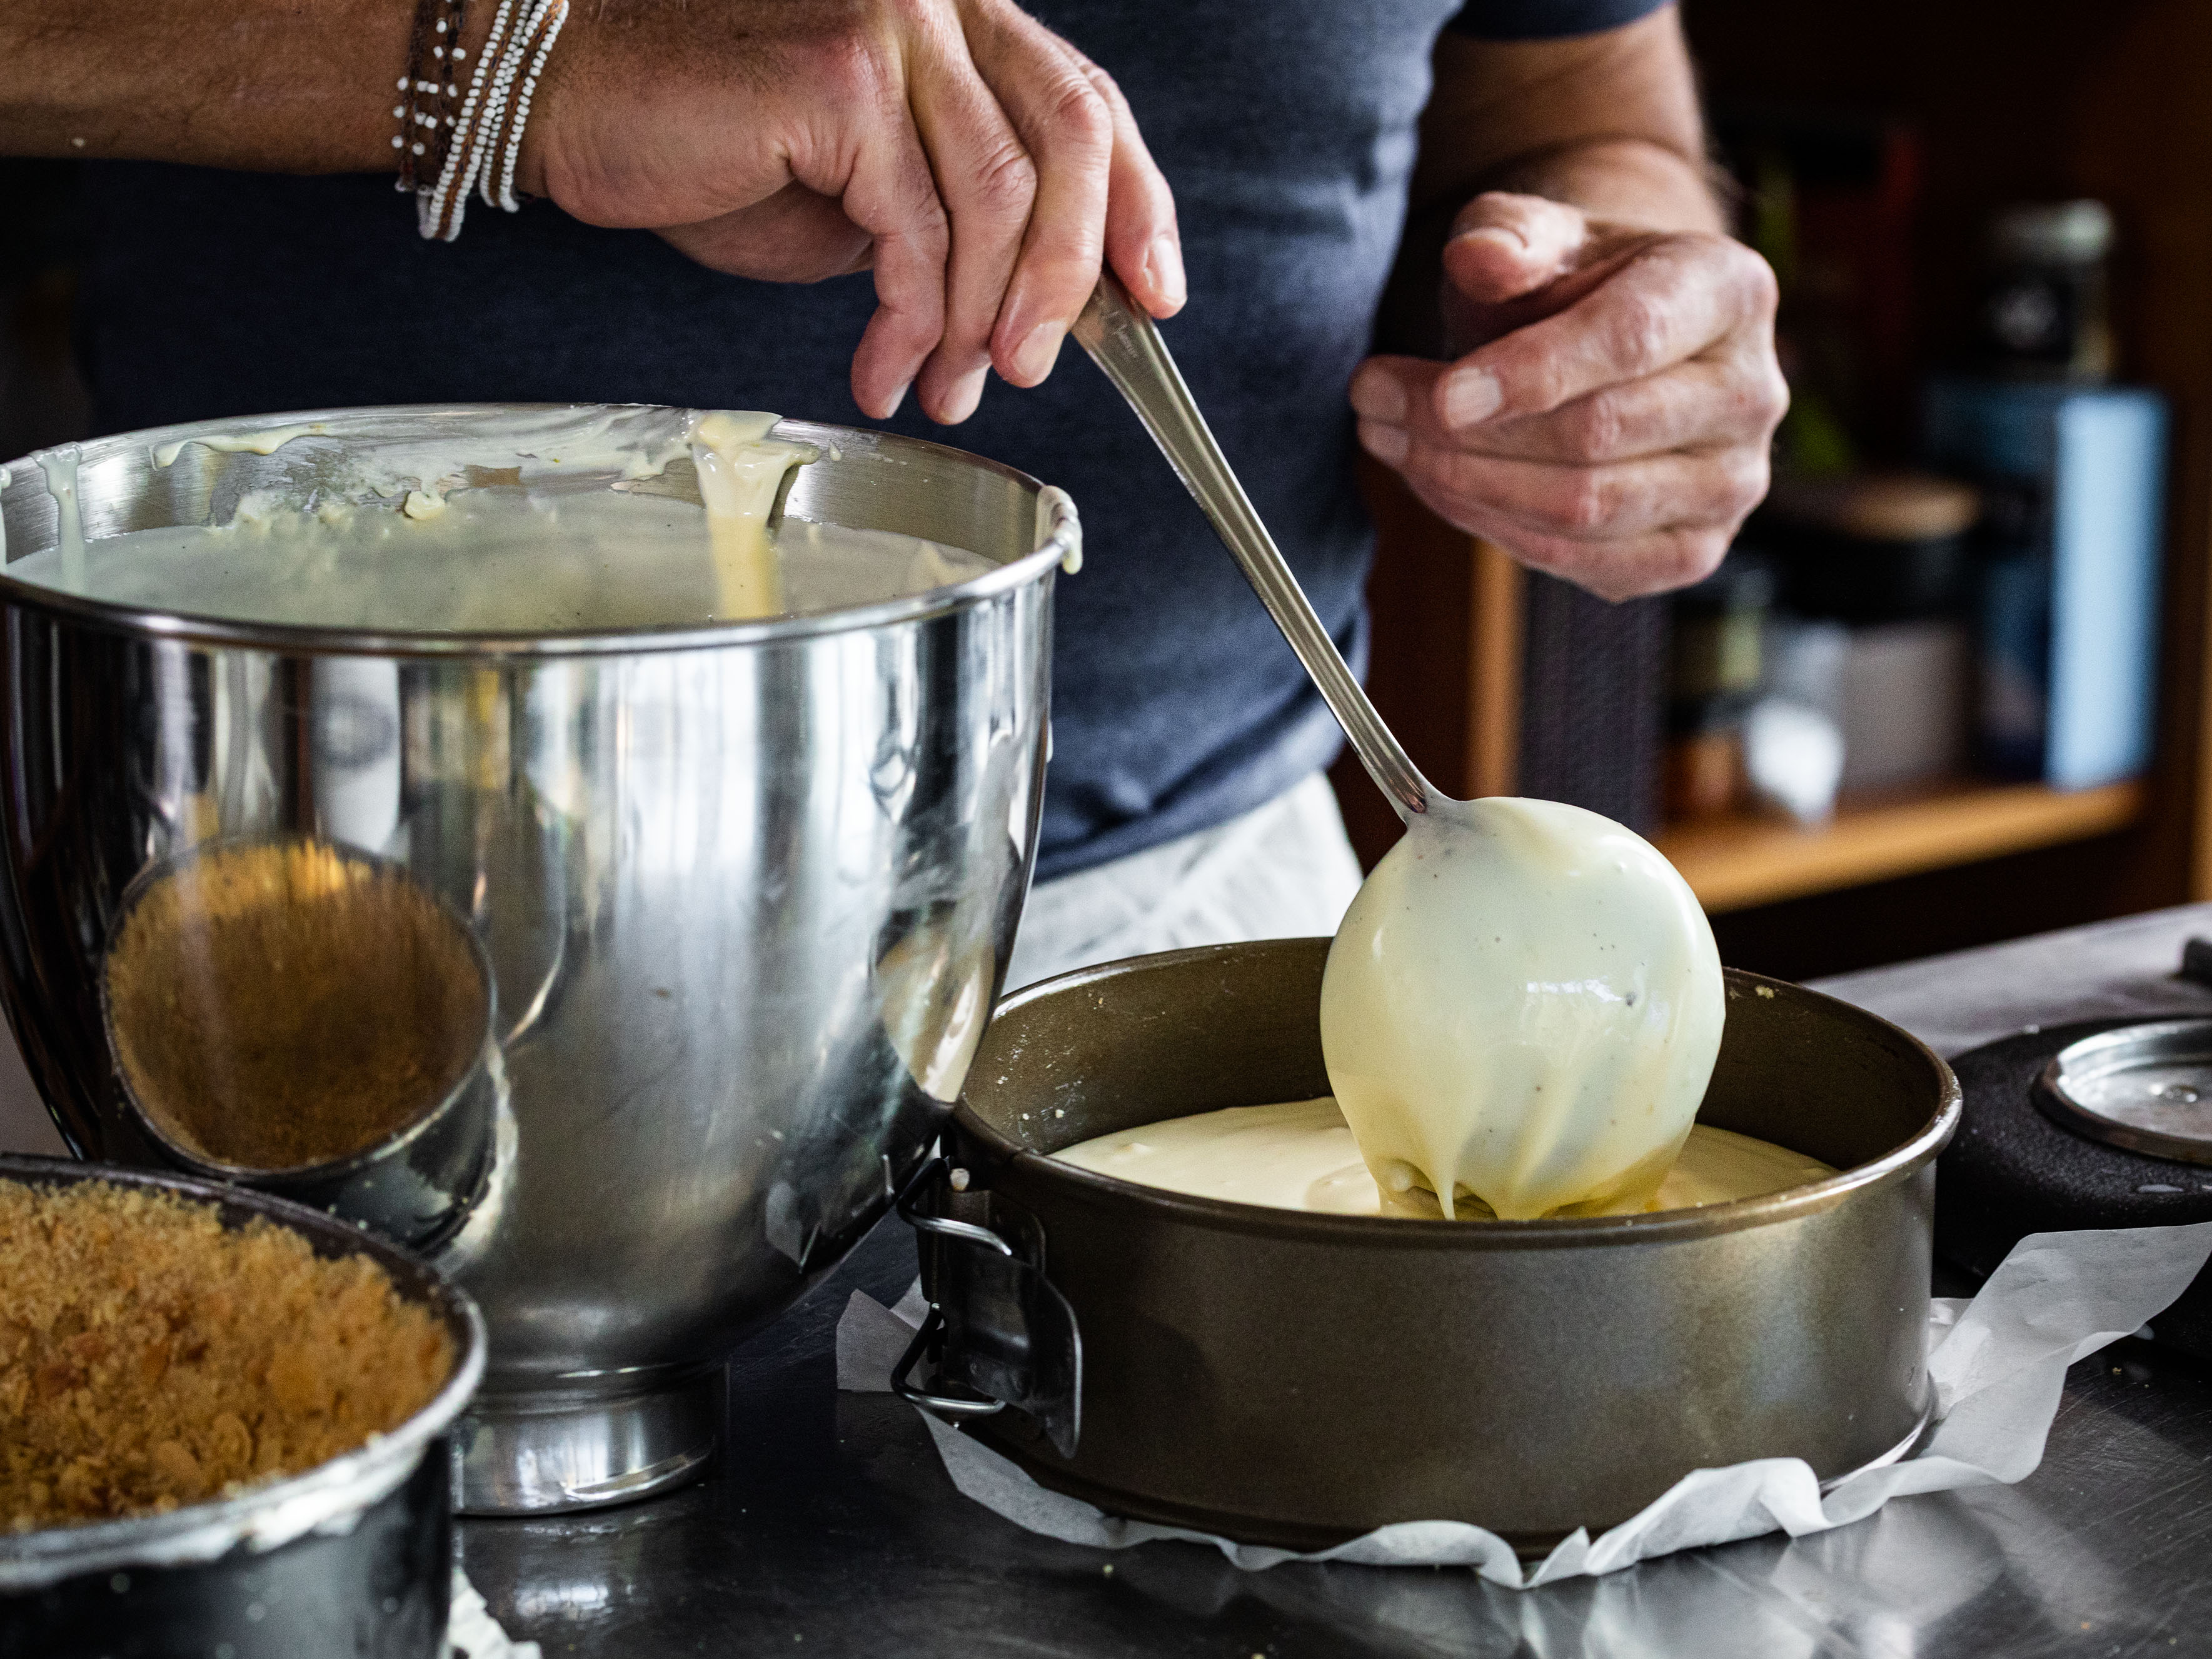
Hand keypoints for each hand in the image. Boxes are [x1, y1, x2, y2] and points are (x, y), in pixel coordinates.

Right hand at [524, 0, 1183, 423]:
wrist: (576, 104)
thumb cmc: (712, 143)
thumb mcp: (867, 185)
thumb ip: (957, 212)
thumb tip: (1043, 298)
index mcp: (959, 16)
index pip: (1085, 102)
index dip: (1136, 203)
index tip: (1155, 295)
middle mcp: (939, 0)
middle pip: (1067, 142)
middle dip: (1069, 278)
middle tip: (1034, 366)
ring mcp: (893, 22)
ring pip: (997, 202)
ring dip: (980, 320)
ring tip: (952, 389)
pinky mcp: (840, 76)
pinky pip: (915, 231)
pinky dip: (911, 322)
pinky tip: (885, 368)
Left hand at [1349, 192, 1784, 600]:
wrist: (1614, 344)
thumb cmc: (1570, 283)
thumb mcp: (1534, 235)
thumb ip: (1507, 235)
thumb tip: (1479, 257)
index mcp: (1732, 290)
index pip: (1630, 339)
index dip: (1528, 373)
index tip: (1438, 393)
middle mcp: (1753, 393)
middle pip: (1597, 436)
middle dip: (1466, 432)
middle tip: (1374, 403)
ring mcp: (1730, 484)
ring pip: (1584, 510)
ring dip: (1466, 485)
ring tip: (1389, 442)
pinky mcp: (1690, 551)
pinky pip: (1580, 560)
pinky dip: (1493, 529)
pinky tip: (1439, 486)